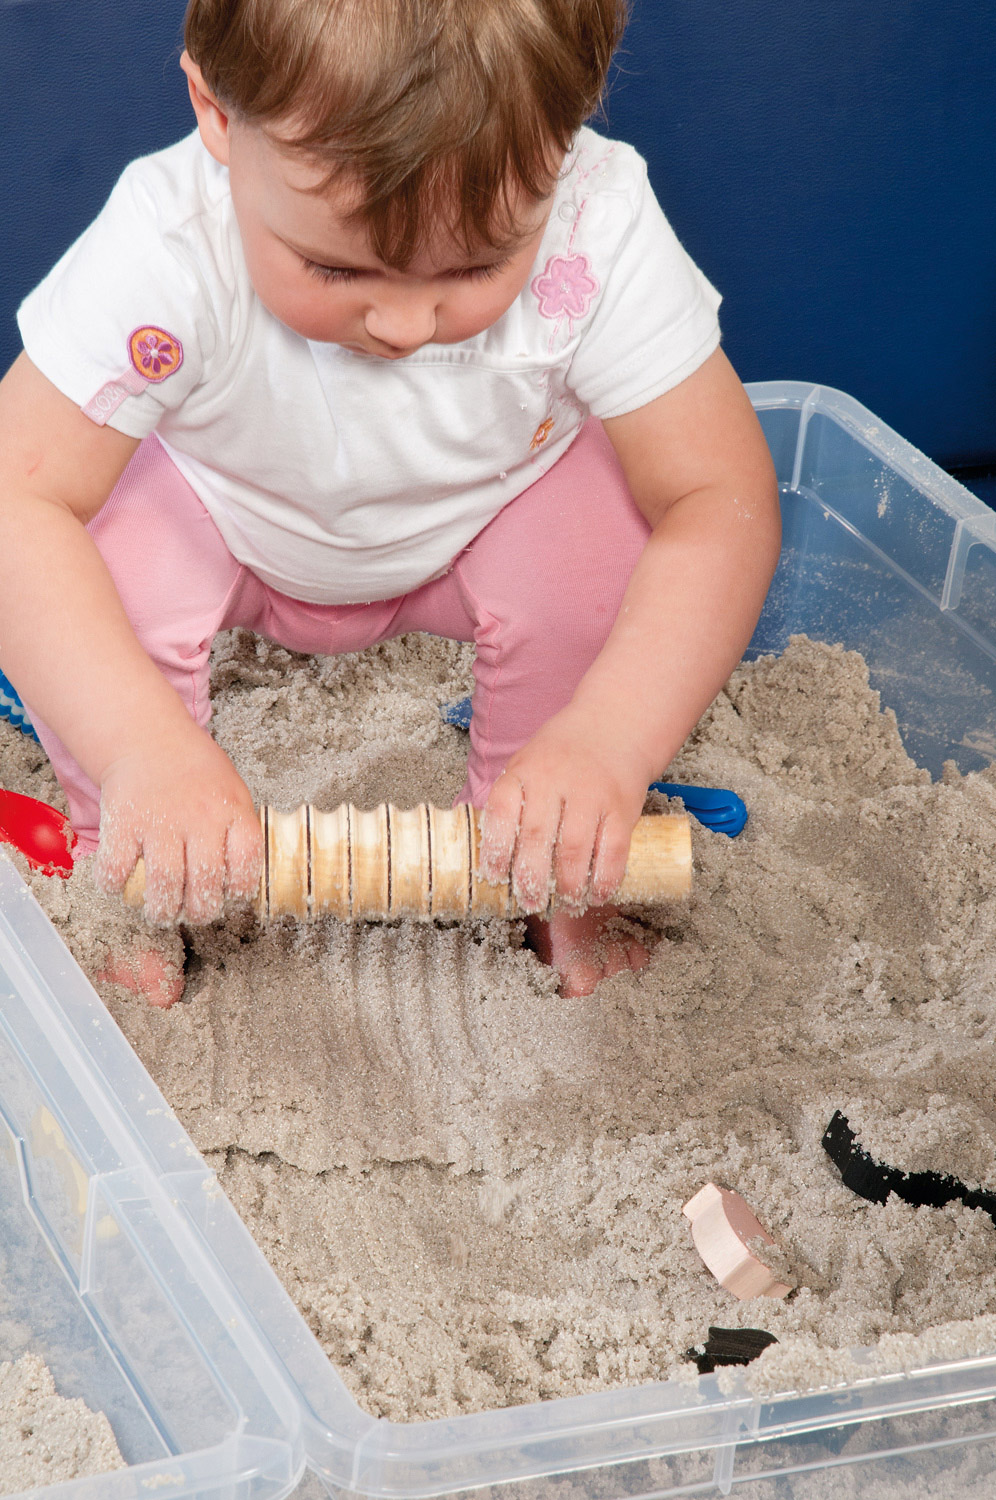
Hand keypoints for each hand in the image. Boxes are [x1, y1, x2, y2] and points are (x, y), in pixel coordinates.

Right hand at [93, 724, 261, 923]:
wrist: (147, 738)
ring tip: (161, 912)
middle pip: (205, 881)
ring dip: (162, 909)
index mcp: (232, 810)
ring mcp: (160, 820)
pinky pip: (118, 868)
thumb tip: (240, 879)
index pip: (247, 861)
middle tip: (194, 914)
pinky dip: (115, 884)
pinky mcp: (123, 822)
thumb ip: (237, 829)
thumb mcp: (231, 790)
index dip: (242, 888)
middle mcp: (199, 817)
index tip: (232, 896)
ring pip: (164, 883)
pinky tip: (120, 884)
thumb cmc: (193, 770)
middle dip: (200, 911)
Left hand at [478, 706, 652, 913]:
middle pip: (536, 837)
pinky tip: (596, 894)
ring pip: (574, 849)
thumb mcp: (528, 763)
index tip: (495, 877)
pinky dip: (604, 879)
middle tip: (530, 901)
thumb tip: (492, 855)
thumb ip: (513, 801)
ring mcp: (591, 794)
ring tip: (563, 902)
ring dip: (567, 885)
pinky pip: (612, 851)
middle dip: (530, 878)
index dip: (495, 849)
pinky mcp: (622, 808)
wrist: (615, 726)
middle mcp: (555, 780)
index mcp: (525, 770)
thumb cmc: (564, 754)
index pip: (502, 811)